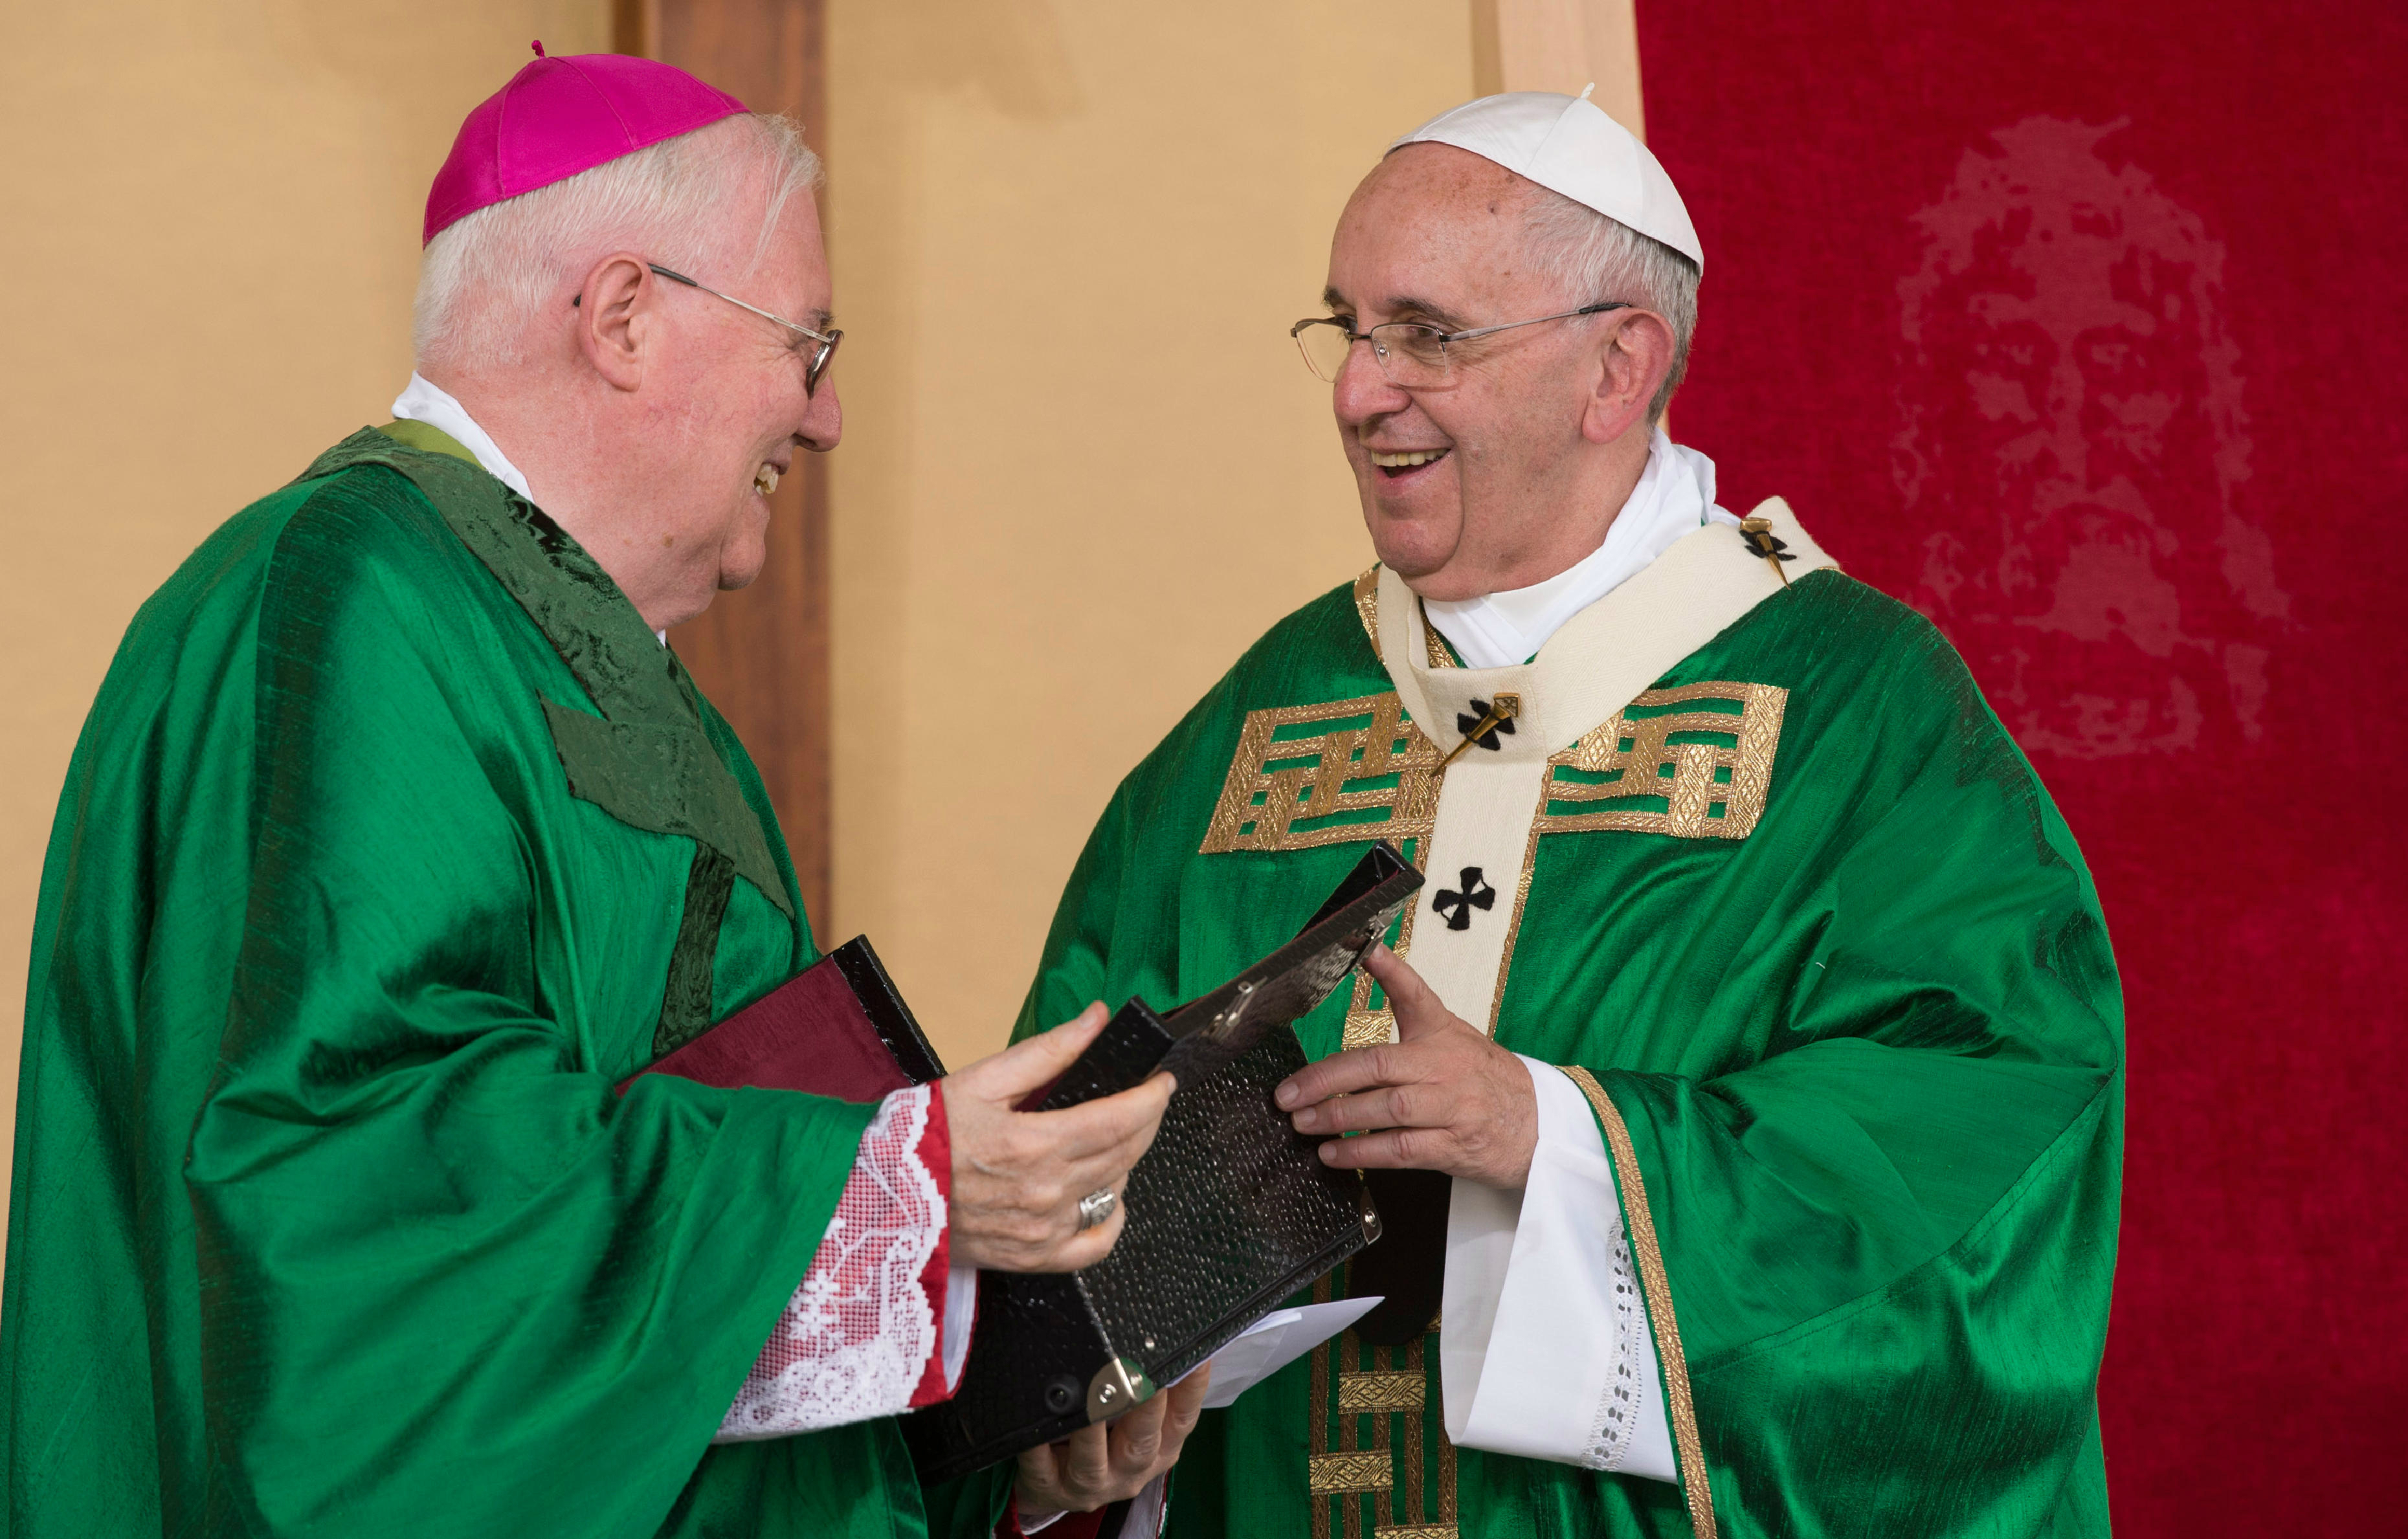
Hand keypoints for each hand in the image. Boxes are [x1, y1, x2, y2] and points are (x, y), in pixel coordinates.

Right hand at [941, 1004, 1174, 1272]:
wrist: (878, 1197)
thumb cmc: (923, 1136)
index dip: (1152, 1097)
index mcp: (1035, 1143)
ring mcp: (1043, 1231)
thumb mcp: (982, 1079)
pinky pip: (1096, 1246)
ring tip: (1113, 1138)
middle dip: (1147, 1121)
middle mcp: (1047, 1192)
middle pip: (1126, 1153)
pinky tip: (1106, 1195)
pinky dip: (1112, 1219)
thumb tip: (1095, 1019)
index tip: (1162, 1080)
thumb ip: (1048, 1051)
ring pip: (1115, 1192)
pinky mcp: (1033, 1257)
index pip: (1121, 1119)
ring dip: (1127, 1161)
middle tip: (1146, 1100)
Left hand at [1014, 1364, 1211, 1515]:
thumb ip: (1146, 1384)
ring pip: (1092, 1460)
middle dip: (1143, 1405)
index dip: (1190, 1388)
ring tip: (1087, 1394)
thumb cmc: (1105, 1441)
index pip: (1182, 1419)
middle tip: (1138, 1370)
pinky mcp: (1051, 1488)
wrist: (1058, 1487)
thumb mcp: (1135, 1422)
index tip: (1191, 1356)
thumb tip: (1153, 1327)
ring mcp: (1091, 1484)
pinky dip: (1036, 1447)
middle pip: (1142, 1440)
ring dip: (1090, 1427)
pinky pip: (1040, 1467)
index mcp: (1159, 1449)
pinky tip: (1033, 1424)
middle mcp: (1131, 1470)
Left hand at [1273, 945, 1537, 1188]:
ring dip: (1338, 1118)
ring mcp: (1452, 1108)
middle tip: (1287, 1094)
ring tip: (1302, 1123)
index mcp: (1444, 1033)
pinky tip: (1332, 1154)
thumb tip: (1368, 970)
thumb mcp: (1454, 1037)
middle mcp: (1446, 1067)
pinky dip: (1362, 1152)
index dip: (1390, 969)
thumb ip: (1411, 1013)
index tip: (1362, 948)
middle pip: (1379, 1065)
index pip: (1416, 995)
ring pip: (1387, 1109)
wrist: (1542, 1127)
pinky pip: (1401, 1149)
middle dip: (1326, 1079)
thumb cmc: (1487, 1080)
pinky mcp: (1454, 1146)